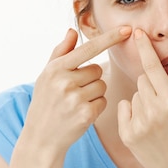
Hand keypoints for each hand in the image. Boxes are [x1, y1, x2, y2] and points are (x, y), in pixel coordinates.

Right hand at [24, 26, 131, 154]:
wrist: (40, 137)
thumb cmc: (45, 102)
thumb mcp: (46, 75)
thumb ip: (60, 52)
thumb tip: (72, 30)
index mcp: (56, 68)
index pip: (88, 48)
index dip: (109, 38)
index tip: (127, 29)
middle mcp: (65, 82)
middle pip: (98, 70)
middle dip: (91, 78)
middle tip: (74, 91)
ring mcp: (75, 99)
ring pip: (102, 85)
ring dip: (94, 93)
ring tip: (76, 102)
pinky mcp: (85, 114)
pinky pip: (104, 101)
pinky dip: (96, 106)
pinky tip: (81, 113)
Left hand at [117, 29, 167, 167]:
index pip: (154, 68)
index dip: (145, 49)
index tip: (137, 33)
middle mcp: (154, 111)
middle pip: (143, 80)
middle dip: (151, 85)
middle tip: (162, 102)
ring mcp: (139, 123)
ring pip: (134, 94)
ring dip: (143, 100)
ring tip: (155, 118)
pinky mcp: (127, 133)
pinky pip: (123, 107)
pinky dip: (131, 112)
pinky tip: (144, 125)